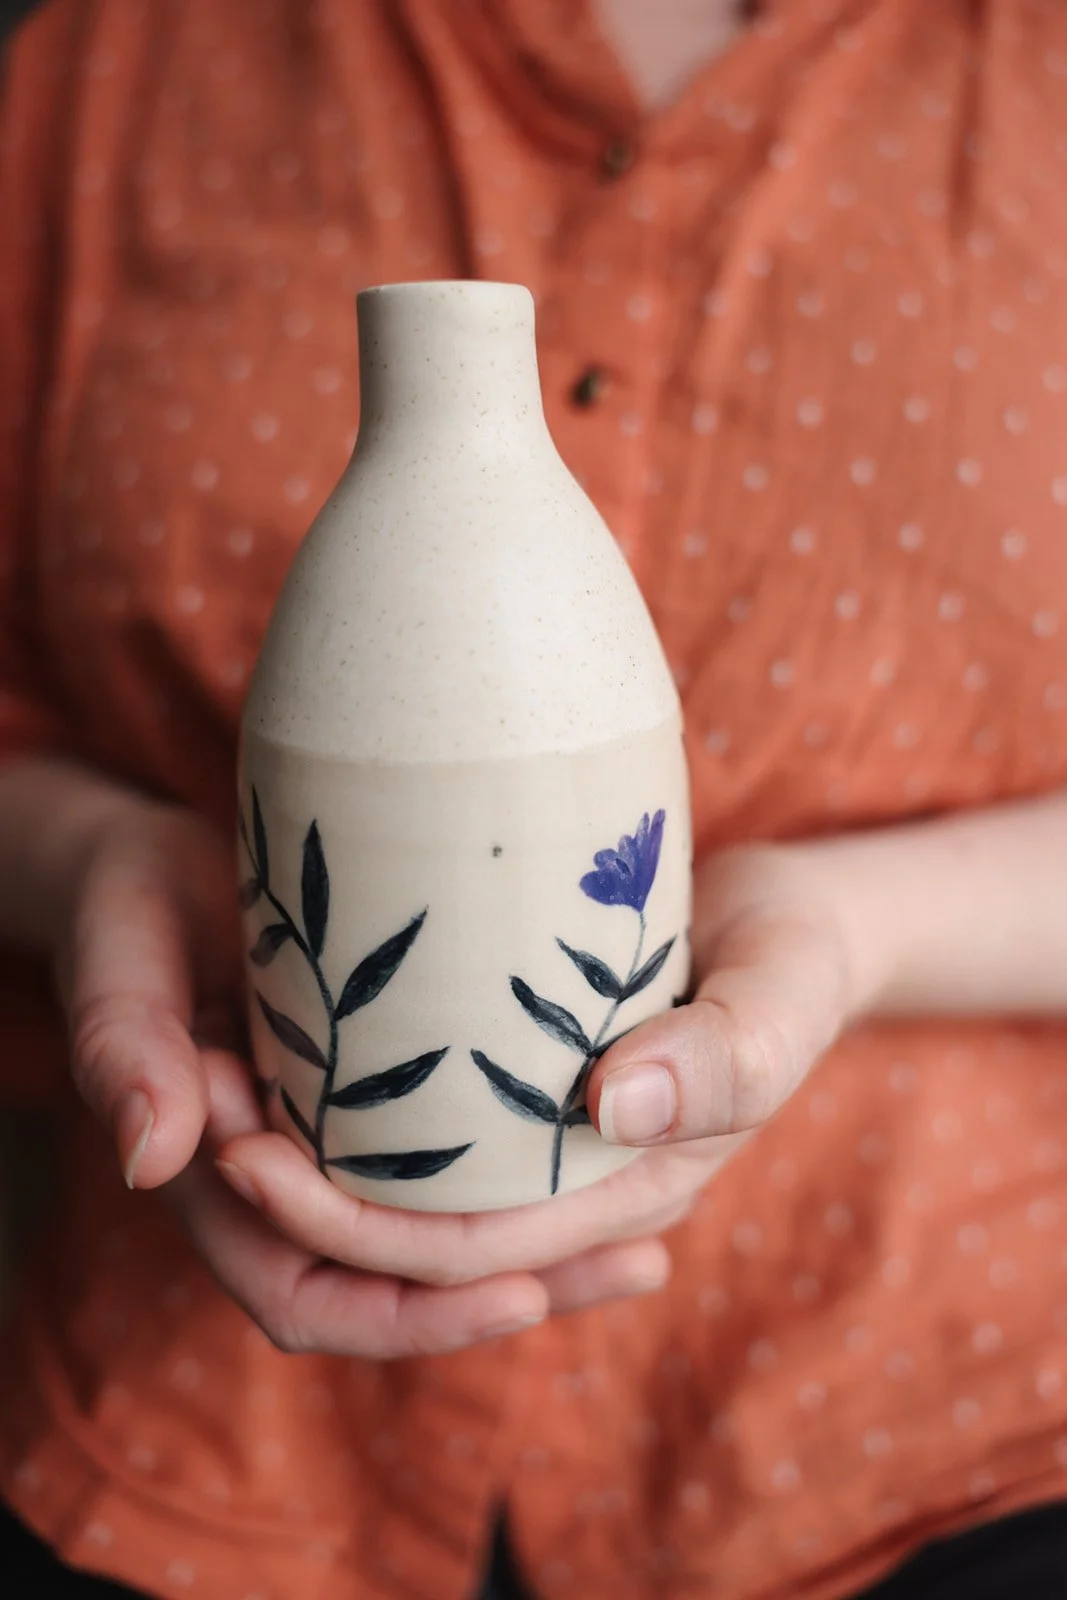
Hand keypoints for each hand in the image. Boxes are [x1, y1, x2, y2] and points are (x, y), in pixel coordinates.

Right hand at [58, 799, 671, 1356]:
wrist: (149, 870)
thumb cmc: (130, 905)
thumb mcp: (122, 958)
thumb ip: (126, 1047)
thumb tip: (154, 1155)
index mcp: (215, 1182)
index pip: (307, 1293)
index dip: (409, 1312)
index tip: (518, 1290)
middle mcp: (283, 1188)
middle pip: (395, 1290)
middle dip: (508, 1292)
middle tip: (635, 1262)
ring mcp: (332, 1152)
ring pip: (432, 1244)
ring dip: (530, 1255)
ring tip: (649, 1244)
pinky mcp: (371, 1110)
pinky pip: (448, 1178)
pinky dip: (515, 1187)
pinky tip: (606, 1156)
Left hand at [214, 842, 863, 1293]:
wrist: (793, 922)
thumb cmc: (795, 960)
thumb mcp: (780, 998)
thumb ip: (725, 1054)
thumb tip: (614, 1107)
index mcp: (622, 1196)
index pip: (466, 1247)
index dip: (352, 1225)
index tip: (246, 1160)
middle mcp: (567, 1186)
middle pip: (414, 1230)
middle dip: (301, 1201)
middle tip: (203, 1119)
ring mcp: (538, 1137)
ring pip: (405, 1183)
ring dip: (310, 1155)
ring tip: (218, 1085)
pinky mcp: (516, 1080)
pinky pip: (420, 1121)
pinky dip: (349, 1102)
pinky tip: (280, 1053)